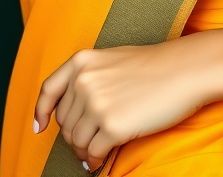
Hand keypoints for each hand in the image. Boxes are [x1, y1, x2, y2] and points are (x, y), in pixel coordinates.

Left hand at [33, 38, 221, 171]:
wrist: (183, 70)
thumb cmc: (153, 66)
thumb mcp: (111, 60)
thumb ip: (89, 77)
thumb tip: (75, 108)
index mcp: (81, 62)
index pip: (48, 90)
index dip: (40, 111)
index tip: (39, 127)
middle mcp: (84, 81)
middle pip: (64, 122)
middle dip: (72, 136)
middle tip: (85, 143)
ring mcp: (97, 104)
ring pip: (75, 141)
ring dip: (83, 152)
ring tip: (93, 154)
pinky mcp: (113, 126)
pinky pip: (92, 153)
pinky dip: (93, 161)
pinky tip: (99, 162)